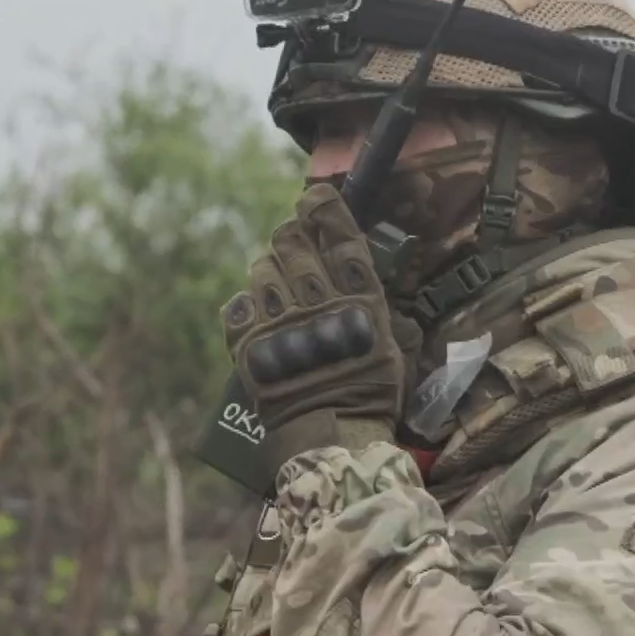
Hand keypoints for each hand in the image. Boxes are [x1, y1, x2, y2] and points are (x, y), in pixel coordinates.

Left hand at [221, 184, 418, 464]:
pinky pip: (239, 303)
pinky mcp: (251, 343)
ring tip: (277, 285)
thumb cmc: (372, 393)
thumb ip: (379, 306)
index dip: (324, 210)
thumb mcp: (395, 345)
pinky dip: (247, 303)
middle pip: (293, 244)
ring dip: (269, 270)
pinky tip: (259, 311)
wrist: (332, 436)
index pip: (338, 236)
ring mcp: (280, 322)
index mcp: (358, 298)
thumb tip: (368, 274)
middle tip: (293, 243)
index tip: (314, 199)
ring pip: (262, 269)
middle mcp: (317, 302)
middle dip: (291, 237)